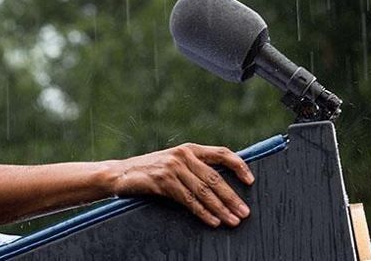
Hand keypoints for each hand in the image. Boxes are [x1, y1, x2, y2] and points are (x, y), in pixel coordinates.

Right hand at [106, 143, 253, 227]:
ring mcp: (173, 167)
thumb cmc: (150, 171)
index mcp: (190, 149)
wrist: (119, 174)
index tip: (251, 181)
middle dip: (232, 197)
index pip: (221, 153)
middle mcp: (183, 155)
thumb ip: (194, 169)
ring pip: (203, 191)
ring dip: (221, 208)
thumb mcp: (174, 164)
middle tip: (244, 212)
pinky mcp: (163, 181)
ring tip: (233, 220)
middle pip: (215, 177)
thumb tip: (222, 185)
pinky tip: (213, 221)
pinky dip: (203, 212)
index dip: (238, 166)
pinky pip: (188, 200)